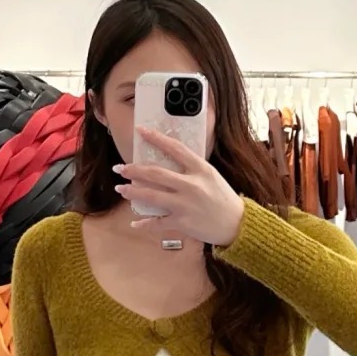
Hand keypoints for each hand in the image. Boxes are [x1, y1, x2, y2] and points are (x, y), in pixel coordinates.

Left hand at [115, 126, 245, 247]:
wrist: (236, 224)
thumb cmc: (223, 198)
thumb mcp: (211, 176)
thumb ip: (192, 168)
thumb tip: (168, 161)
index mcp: (200, 169)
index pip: (175, 148)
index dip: (156, 138)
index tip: (141, 131)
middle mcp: (191, 185)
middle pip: (156, 173)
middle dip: (134, 170)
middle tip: (120, 168)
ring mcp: (185, 205)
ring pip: (151, 196)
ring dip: (133, 192)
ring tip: (120, 189)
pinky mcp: (182, 222)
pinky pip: (157, 222)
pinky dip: (144, 224)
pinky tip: (134, 223)